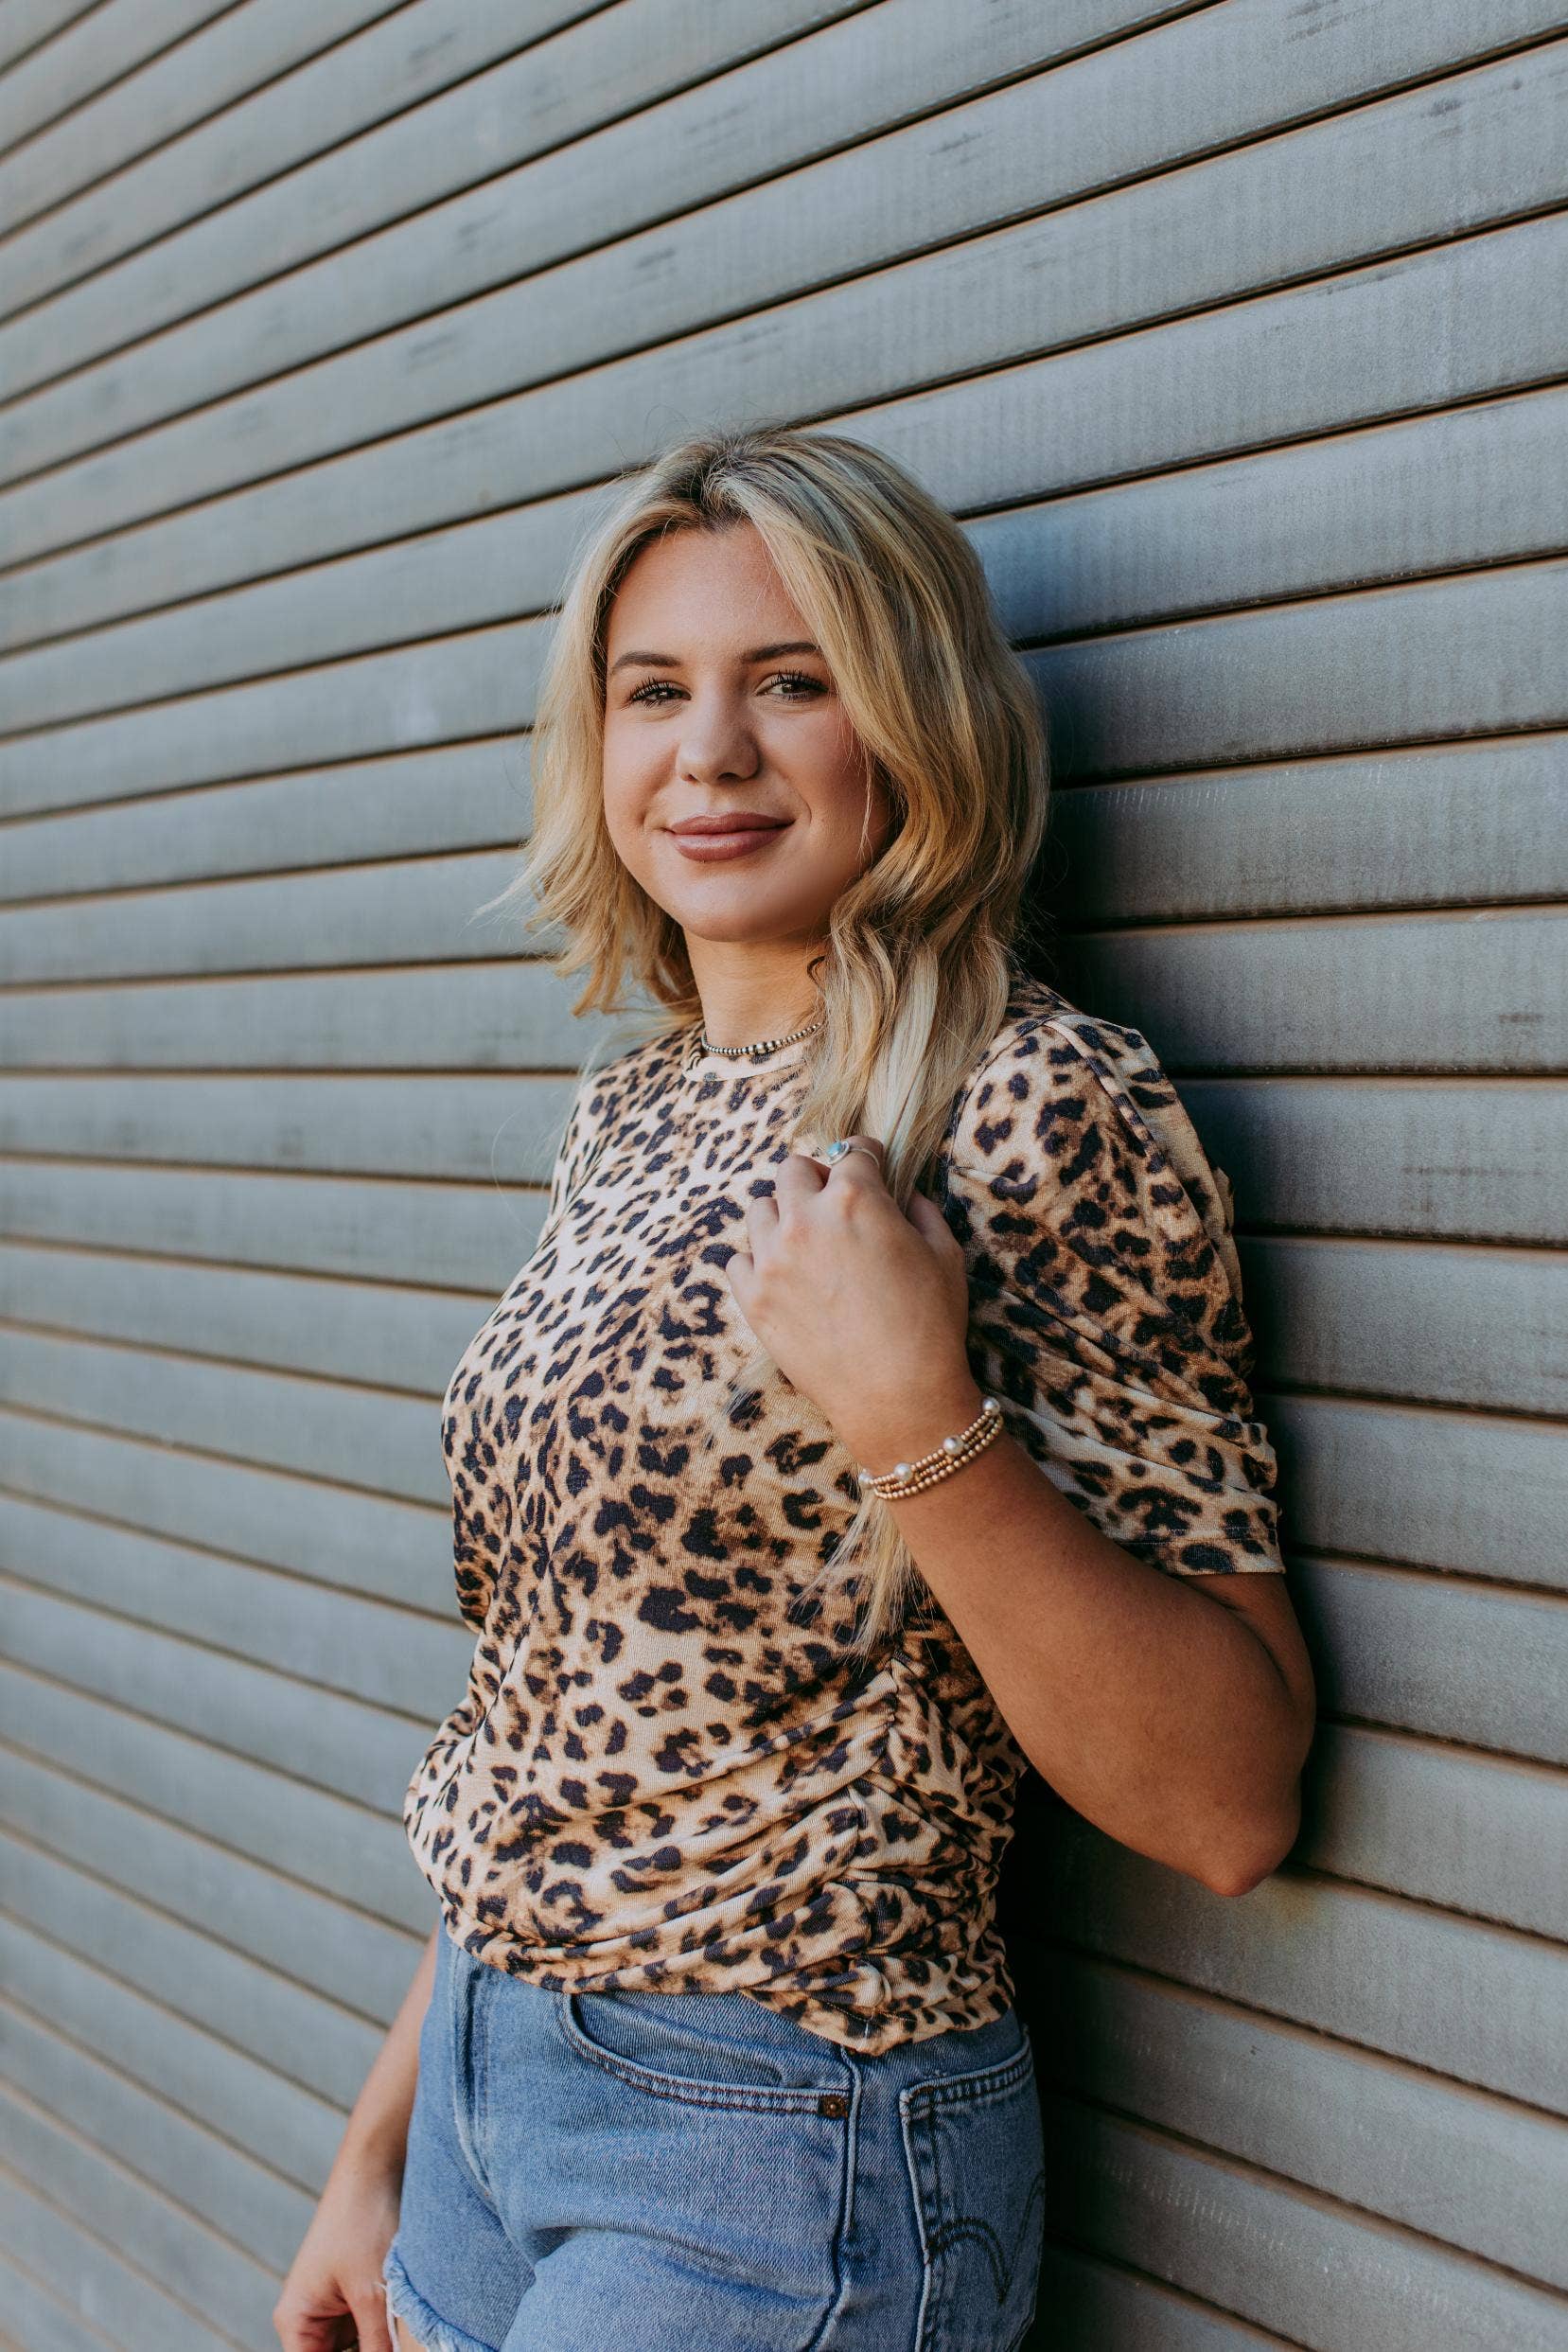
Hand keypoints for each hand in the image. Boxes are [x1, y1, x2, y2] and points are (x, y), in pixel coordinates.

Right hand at [272, 2144, 402, 2351]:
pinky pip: (370, 2333)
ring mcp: (334, 2308)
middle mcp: (309, 2319)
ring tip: (400, 2331)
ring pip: (357, 2348)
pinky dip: (387, 2337)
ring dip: (381, 2345)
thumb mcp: (373, 2293)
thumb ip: (379, 2345)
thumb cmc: (363, 2221)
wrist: (376, 2166)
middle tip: (395, 2345)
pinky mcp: (358, 2296)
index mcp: (296, 2322)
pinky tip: (406, 2330)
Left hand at [723, 1134, 982, 1470]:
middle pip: (792, 1169)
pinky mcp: (752, 1298)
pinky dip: (758, 1260)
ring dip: (783, 1215)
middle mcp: (805, 1219)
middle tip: (834, 1201)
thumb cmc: (931, 1325)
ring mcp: (772, 1259)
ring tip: (806, 1240)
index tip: (870, 1165)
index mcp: (856, 1199)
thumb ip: (920, 1210)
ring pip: (760, 1209)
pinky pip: (738, 1259)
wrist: (897, 1397)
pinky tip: (784, 1275)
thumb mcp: (945, 1255)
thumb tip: (901, 1195)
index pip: (852, 1152)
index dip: (866, 1157)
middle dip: (816, 1177)